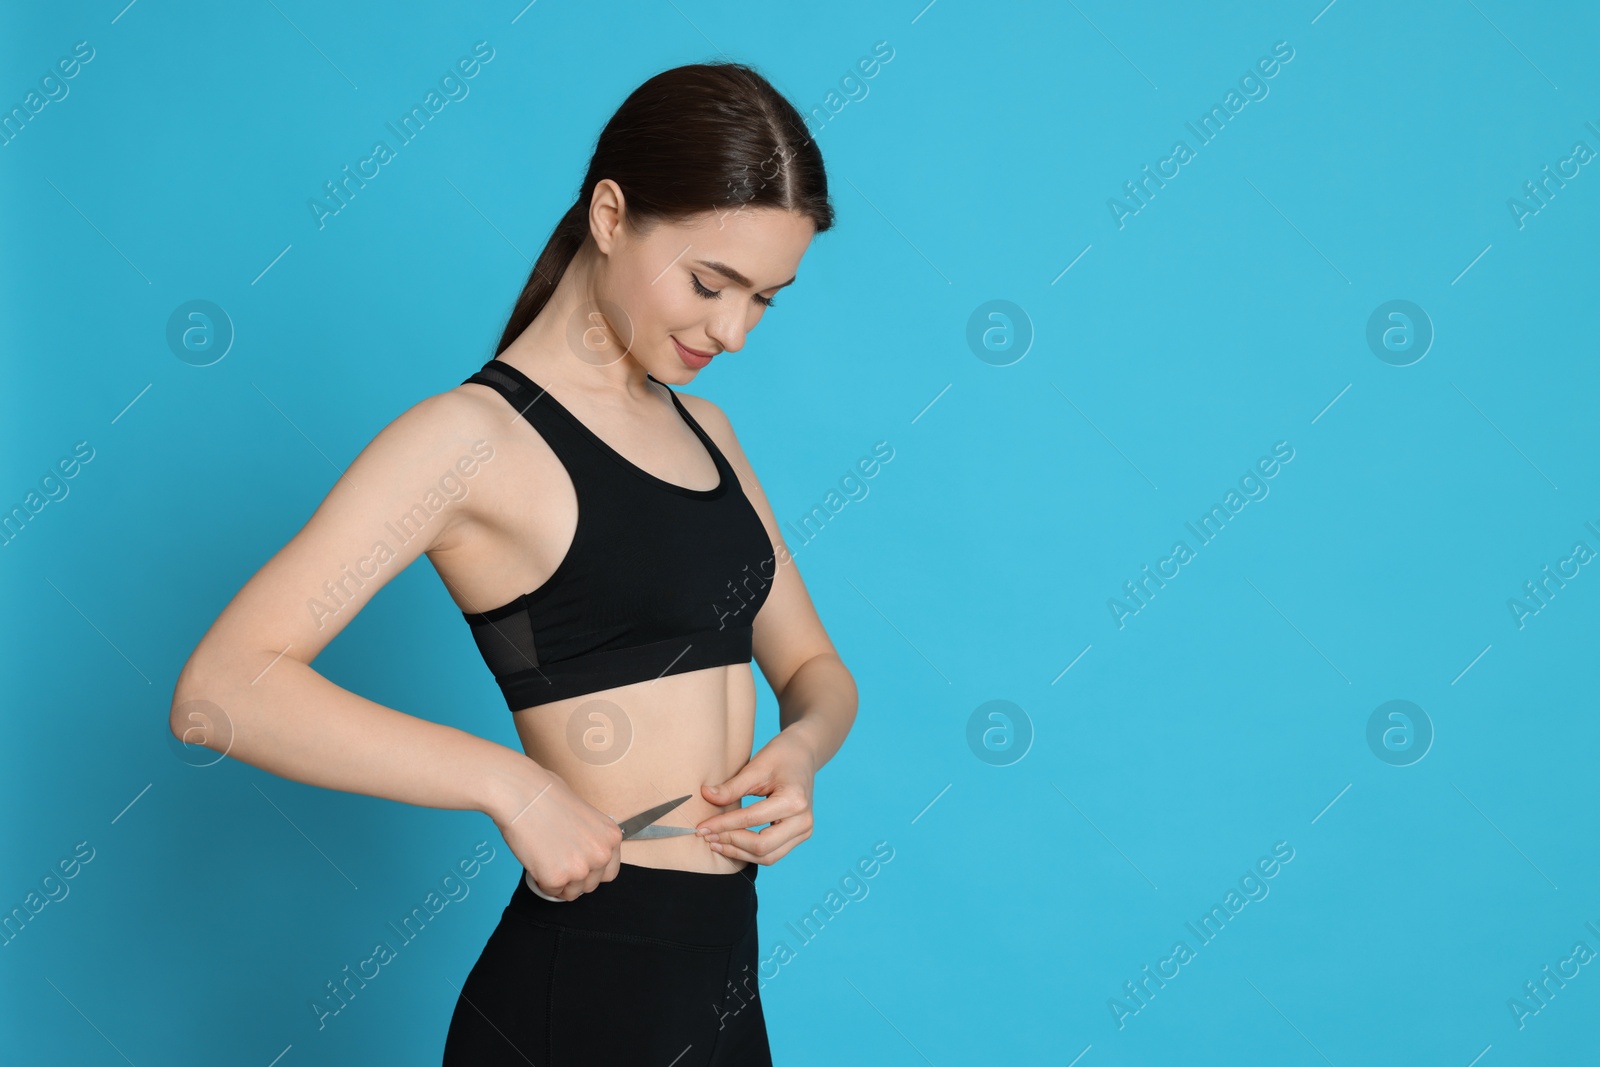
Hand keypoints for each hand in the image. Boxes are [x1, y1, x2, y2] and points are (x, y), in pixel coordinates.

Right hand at [488, 764, 622, 900]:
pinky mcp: (556, 878)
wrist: (523, 794)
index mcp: (611, 837)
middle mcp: (601, 855)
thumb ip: (590, 837)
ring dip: (558, 882)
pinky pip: (550, 891)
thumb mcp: (585, 814)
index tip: (578, 867)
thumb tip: (582, 852)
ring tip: (545, 859)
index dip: (591, 872)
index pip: (609, 871)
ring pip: (571, 892)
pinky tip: (536, 861)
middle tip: (557, 862)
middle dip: (574, 879)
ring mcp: (580, 869)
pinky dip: (541, 881)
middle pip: (590, 885)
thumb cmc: (547, 795)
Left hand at [695, 726, 816, 864]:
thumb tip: (706, 796)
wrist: (803, 755)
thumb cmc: (780, 756)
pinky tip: (731, 844)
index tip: (701, 826)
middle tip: (706, 836)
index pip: (751, 820)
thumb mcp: (755, 767)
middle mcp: (803, 820)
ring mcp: (804, 831)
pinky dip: (750, 853)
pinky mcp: (799, 836)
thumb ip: (731, 787)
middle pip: (761, 846)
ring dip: (739, 852)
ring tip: (715, 843)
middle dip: (731, 842)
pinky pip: (773, 854)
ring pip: (768, 857)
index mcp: (794, 800)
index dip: (723, 825)